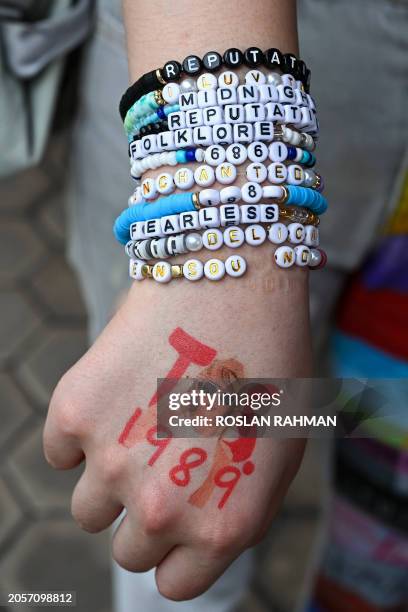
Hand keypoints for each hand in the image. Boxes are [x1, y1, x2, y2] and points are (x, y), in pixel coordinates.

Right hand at [43, 264, 308, 599]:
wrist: (232, 283)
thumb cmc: (267, 364)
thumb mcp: (278, 455)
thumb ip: (233, 513)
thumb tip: (188, 540)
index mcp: (221, 526)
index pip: (172, 584)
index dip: (177, 551)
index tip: (179, 519)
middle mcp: (163, 509)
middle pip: (128, 552)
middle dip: (144, 515)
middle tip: (166, 461)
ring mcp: (113, 462)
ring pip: (87, 509)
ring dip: (110, 477)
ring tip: (143, 425)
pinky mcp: (75, 413)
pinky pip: (59, 453)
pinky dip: (82, 432)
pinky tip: (119, 395)